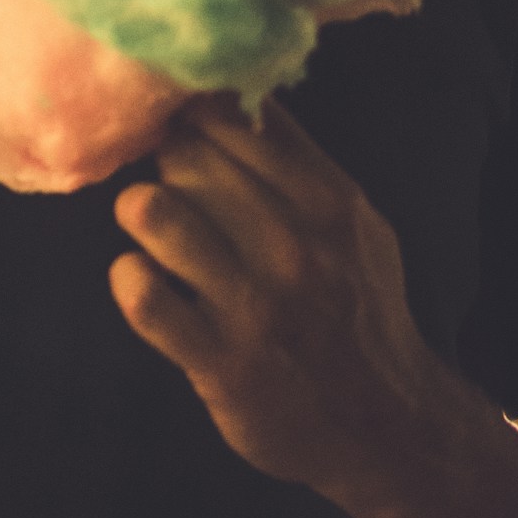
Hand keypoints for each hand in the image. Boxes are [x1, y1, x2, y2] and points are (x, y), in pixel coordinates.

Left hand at [109, 96, 462, 516]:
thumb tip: (225, 89)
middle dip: (164, 163)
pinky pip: (141, 293)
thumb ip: (294, 160)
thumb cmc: (356, 308)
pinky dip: (130, 280)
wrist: (387, 428)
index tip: (183, 129)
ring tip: (154, 232)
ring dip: (140, 214)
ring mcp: (256, 304)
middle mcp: (295, 245)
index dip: (192, 116)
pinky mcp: (221, 361)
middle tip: (171, 188)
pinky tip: (147, 285)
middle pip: (183, 155)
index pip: (229, 114)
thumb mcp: (352, 223)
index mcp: (327, 199)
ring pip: (153, 211)